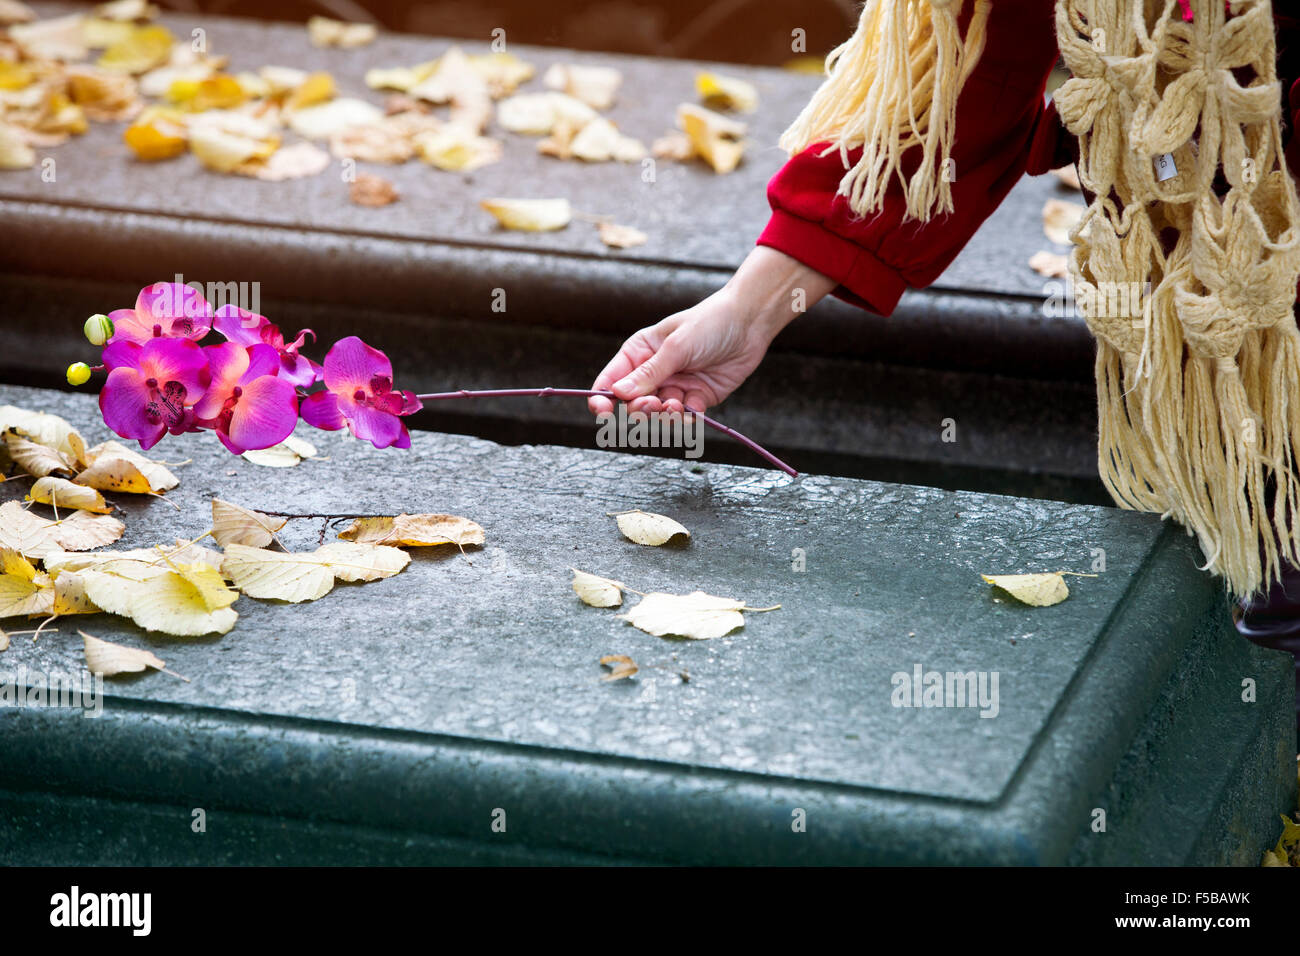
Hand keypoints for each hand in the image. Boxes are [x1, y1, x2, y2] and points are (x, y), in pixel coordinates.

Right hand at [588, 247, 835, 415]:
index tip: (602, 412)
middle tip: (655, 404)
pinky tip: (694, 408)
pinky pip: (684, 417)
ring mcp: (675, 386)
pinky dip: (687, 417)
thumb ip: (649, 373)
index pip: (611, 380)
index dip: (602, 398)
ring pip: (659, 414)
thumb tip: (618, 393)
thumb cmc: (708, 323)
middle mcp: (654, 372)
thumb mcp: (675, 347)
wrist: (749, 323)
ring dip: (665, 416)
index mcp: (639, 353)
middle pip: (633, 403)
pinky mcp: (697, 397)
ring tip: (677, 405)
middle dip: (640, 409)